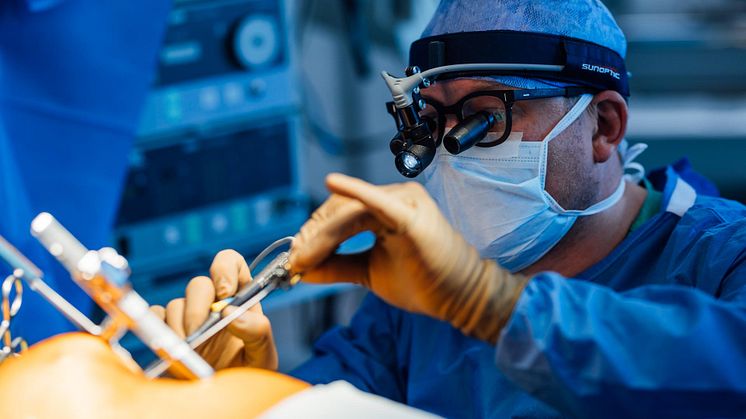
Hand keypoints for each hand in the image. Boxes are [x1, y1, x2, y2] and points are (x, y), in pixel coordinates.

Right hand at [153, 250, 277, 369]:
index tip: (224, 293)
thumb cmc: (246, 375)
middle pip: (199, 284)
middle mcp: (213, 304)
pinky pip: (155, 317)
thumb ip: (258, 331)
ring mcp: (188, 316)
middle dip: (198, 307)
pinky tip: (173, 347)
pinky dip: (160, 329)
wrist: (220, 398)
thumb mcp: (263, 356)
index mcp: (240, 300)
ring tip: (191, 351)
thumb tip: (233, 313)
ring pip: (176, 303)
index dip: (226, 268)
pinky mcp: (167, 331)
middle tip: (201, 332)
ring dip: (181, 327)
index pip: (231, 264)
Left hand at [289, 173, 528, 342]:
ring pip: (349, 212)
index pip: (337, 212)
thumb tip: (299, 268)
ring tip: (303, 260)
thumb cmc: (423, 282)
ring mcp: (403, 203)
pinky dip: (354, 192)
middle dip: (312, 235)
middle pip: (339, 209)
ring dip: (321, 236)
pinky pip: (376, 203)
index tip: (295, 259)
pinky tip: (333, 183)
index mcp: (384, 208)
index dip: (313, 234)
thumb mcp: (368, 271)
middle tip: (295, 261)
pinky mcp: (409, 215)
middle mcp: (393, 198)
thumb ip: (335, 265)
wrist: (459, 297)